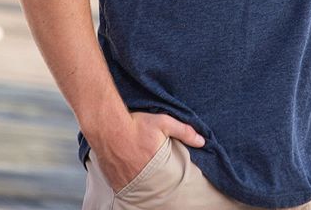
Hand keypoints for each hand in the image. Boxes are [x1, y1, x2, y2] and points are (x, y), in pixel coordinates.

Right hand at [90, 111, 204, 193]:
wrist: (108, 125)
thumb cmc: (136, 124)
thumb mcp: (164, 123)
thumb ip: (184, 131)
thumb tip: (202, 141)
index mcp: (155, 164)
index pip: (167, 180)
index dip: (169, 179)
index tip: (170, 177)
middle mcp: (139, 175)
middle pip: (152, 186)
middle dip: (155, 182)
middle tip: (156, 175)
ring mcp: (124, 180)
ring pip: (136, 188)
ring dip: (141, 182)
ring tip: (143, 174)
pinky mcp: (112, 180)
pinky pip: (122, 187)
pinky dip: (127, 183)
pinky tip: (129, 175)